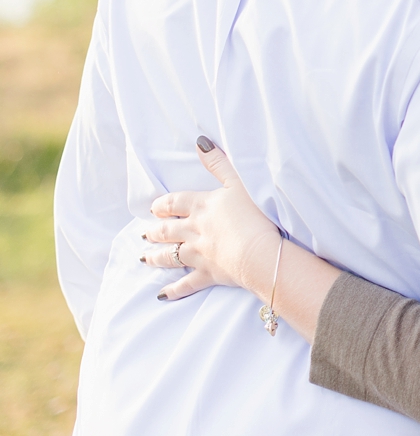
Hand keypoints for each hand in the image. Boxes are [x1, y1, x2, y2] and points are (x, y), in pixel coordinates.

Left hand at [142, 137, 282, 300]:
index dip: (164, 204)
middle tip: (145, 233)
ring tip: (145, 257)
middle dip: (156, 230)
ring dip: (157, 255)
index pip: (176, 202)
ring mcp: (200, 254)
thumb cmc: (254, 214)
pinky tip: (161, 294)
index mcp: (203, 206)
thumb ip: (219, 163)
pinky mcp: (209, 274)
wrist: (259, 252)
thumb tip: (200, 141)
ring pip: (172, 255)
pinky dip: (174, 289)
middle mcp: (195, 230)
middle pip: (169, 230)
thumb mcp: (239, 182)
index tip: (154, 207)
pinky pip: (186, 284)